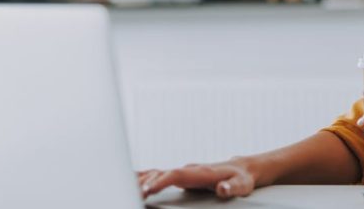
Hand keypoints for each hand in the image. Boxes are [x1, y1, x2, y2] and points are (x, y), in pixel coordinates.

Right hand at [137, 157, 256, 198]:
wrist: (242, 168)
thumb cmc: (241, 178)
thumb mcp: (242, 185)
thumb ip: (232, 188)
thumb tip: (222, 189)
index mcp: (201, 172)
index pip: (176, 174)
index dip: (161, 181)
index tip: (147, 190)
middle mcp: (189, 169)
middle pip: (161, 173)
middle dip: (144, 182)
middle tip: (128, 193)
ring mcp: (183, 171)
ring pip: (156, 173)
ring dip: (140, 179)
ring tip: (121, 187)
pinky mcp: (180, 175)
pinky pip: (157, 175)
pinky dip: (142, 177)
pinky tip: (129, 181)